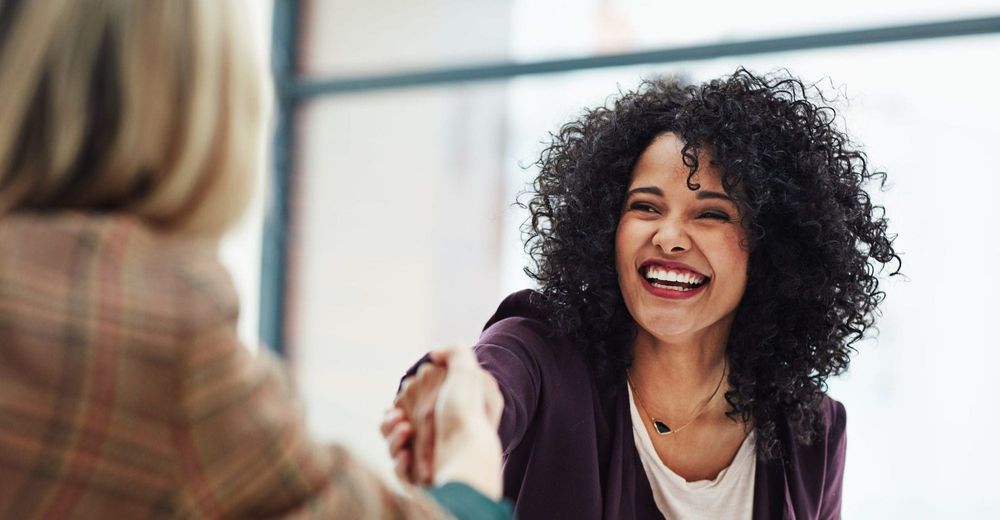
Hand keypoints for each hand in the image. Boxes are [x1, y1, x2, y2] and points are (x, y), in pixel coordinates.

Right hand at [382, 347, 503, 498]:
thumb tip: (435, 354)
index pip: (413, 405)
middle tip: (399, 417)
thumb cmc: (467, 415)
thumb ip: (455, 353)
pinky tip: (406, 454)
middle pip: (397, 425)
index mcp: (444, 415)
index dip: (402, 401)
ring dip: (392, 436)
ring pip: (393, 446)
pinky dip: (399, 461)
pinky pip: (399, 470)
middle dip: (391, 419)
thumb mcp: (468, 373)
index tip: (401, 398)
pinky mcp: (420, 481)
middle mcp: (437, 438)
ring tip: (405, 430)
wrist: (468, 457)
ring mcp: (427, 460)